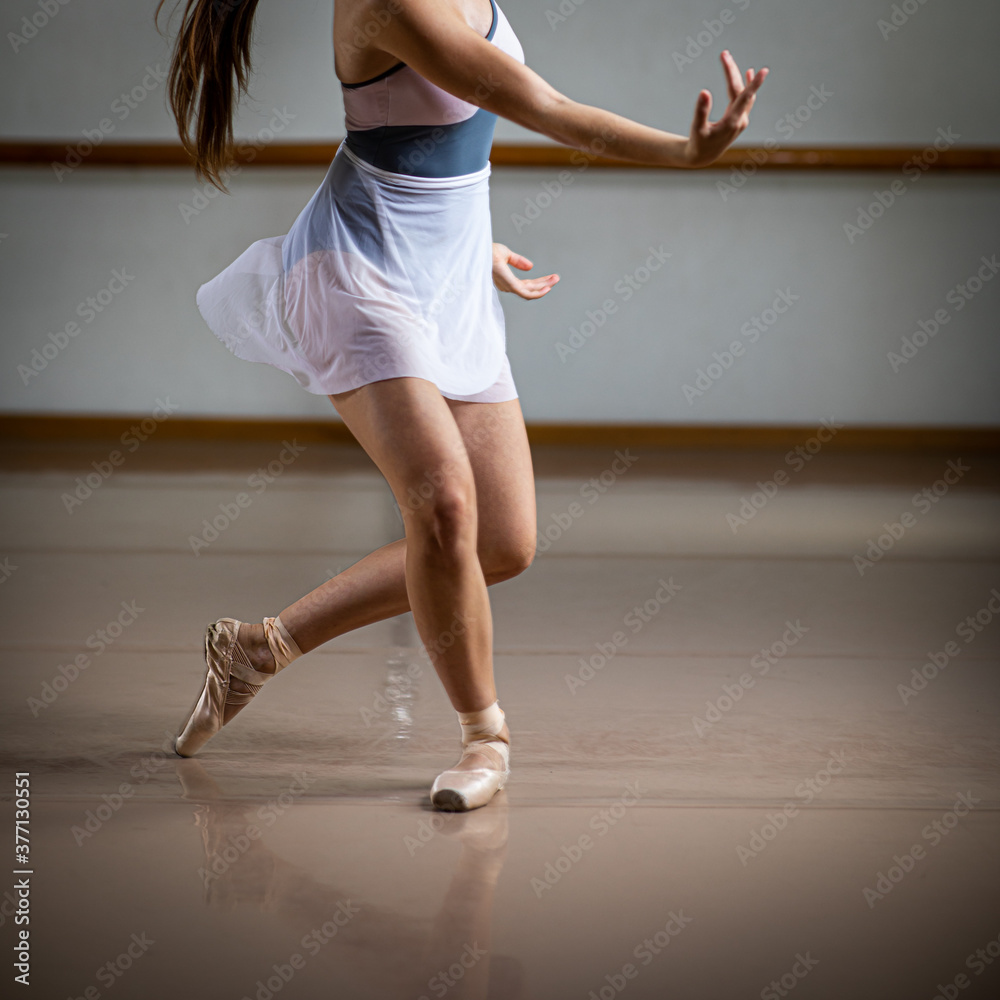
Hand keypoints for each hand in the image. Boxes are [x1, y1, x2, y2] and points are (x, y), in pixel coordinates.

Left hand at [491, 243, 558, 298]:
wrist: (479, 249)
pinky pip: (527, 294)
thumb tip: (531, 267)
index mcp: (506, 281)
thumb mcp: (506, 254)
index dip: (539, 282)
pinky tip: (548, 288)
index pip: (526, 285)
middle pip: (530, 289)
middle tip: (556, 278)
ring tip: (555, 279)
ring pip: (530, 292)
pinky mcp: (510, 285)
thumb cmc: (486, 251)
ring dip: (544, 287)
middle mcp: (507, 286)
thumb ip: (518, 261)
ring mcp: (508, 287)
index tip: (550, 277)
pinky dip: (538, 293)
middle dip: (544, 284)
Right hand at [685, 51, 767, 167]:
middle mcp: (740, 120)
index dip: (753, 84)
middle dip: (731, 71)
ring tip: (728, 59)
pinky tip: (748, 72)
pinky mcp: (740, 118)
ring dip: (736, 76)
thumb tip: (704, 91)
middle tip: (724, 54)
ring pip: (743, 93)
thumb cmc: (699, 142)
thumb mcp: (697, 128)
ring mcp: (742, 119)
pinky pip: (746, 99)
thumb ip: (701, 111)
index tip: (763, 71)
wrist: (704, 156)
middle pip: (740, 90)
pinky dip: (747, 86)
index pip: (744, 99)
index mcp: (731, 123)